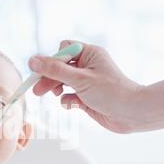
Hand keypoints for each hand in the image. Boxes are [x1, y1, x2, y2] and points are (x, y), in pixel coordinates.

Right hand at [29, 40, 143, 132]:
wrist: (132, 113)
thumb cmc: (111, 92)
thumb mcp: (79, 79)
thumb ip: (54, 70)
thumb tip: (32, 60)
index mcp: (89, 54)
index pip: (62, 50)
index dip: (51, 61)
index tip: (40, 72)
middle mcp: (88, 66)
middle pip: (59, 68)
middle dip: (49, 78)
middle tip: (37, 91)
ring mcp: (87, 83)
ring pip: (63, 83)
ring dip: (57, 89)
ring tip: (52, 96)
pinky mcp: (87, 98)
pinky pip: (70, 96)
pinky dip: (68, 101)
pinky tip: (72, 105)